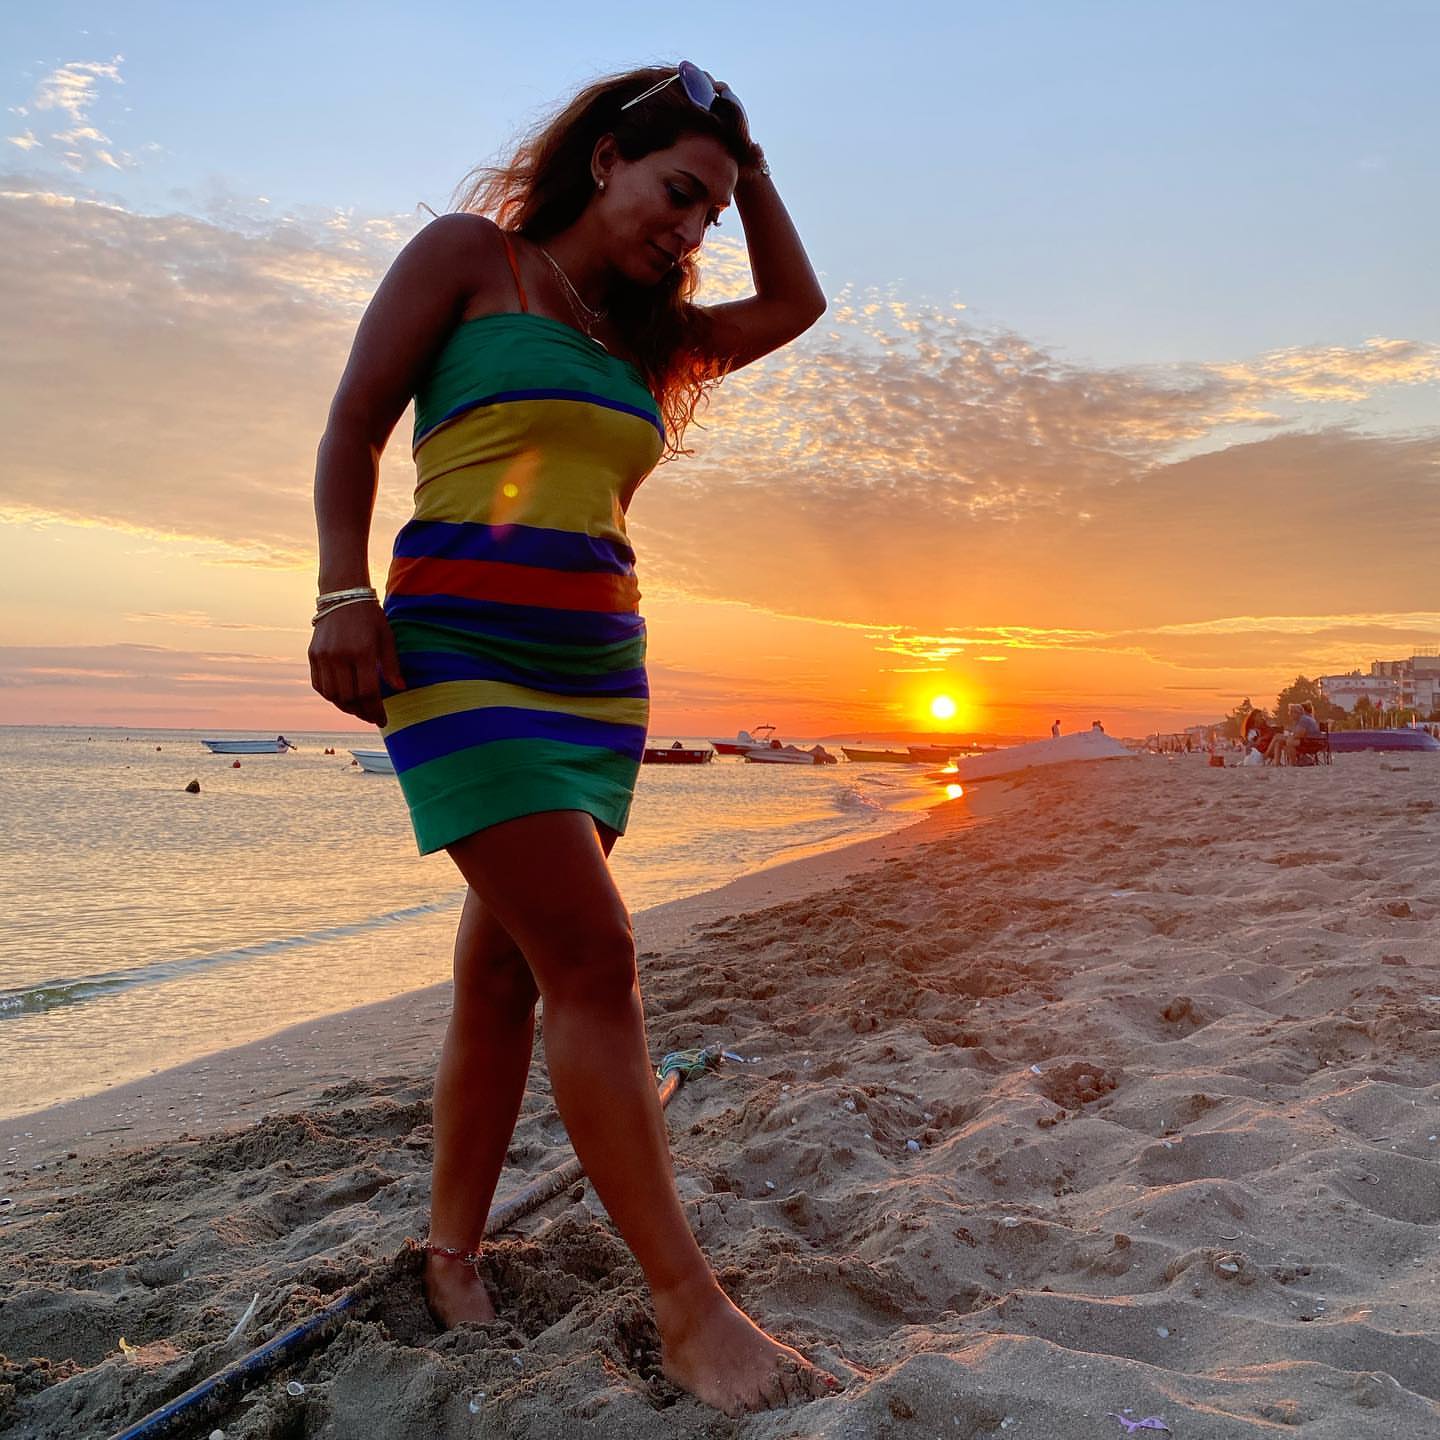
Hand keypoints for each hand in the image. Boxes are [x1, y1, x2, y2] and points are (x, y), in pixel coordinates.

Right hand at [308, 601, 405, 726]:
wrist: (342, 595)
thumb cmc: (370, 617)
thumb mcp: (386, 637)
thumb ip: (392, 665)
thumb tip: (400, 689)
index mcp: (362, 652)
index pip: (368, 692)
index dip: (375, 710)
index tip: (383, 720)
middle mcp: (340, 656)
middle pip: (349, 697)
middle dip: (362, 712)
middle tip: (371, 717)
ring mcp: (323, 656)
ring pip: (332, 695)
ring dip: (346, 707)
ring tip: (359, 710)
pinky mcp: (313, 655)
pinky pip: (319, 685)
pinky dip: (330, 696)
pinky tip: (342, 698)